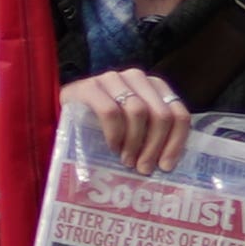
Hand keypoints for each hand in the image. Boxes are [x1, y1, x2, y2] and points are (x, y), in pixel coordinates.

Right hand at [64, 68, 192, 173]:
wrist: (66, 110)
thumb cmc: (105, 123)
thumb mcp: (134, 125)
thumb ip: (153, 133)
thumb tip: (169, 165)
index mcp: (155, 86)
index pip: (179, 114)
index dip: (176, 142)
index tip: (166, 166)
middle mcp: (137, 77)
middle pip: (161, 115)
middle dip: (155, 146)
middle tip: (144, 168)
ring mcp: (113, 79)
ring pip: (138, 112)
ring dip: (135, 142)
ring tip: (127, 161)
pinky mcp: (89, 86)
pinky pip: (110, 112)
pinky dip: (114, 134)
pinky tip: (112, 148)